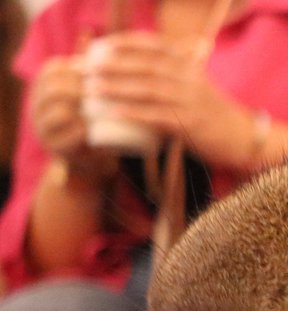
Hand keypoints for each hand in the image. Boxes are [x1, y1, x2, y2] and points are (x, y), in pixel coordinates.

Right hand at [31, 53, 115, 181]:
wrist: (94, 159)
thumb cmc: (94, 118)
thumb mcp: (88, 91)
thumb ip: (86, 66)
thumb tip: (89, 32)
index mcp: (44, 88)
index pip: (54, 68)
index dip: (79, 67)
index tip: (105, 71)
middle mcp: (37, 105)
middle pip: (54, 87)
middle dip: (81, 86)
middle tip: (108, 90)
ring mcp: (43, 128)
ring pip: (56, 111)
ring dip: (80, 108)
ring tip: (103, 107)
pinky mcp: (55, 149)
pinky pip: (63, 136)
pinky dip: (78, 131)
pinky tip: (92, 128)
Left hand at [85, 32, 258, 170]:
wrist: (243, 137)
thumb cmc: (214, 113)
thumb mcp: (198, 85)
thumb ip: (176, 71)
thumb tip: (143, 63)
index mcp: (190, 66)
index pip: (154, 46)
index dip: (126, 44)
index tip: (102, 46)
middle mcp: (190, 80)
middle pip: (146, 66)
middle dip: (114, 65)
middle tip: (88, 68)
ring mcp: (191, 102)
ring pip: (148, 89)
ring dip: (117, 88)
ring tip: (92, 88)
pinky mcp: (190, 125)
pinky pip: (157, 116)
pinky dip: (134, 113)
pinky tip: (114, 112)